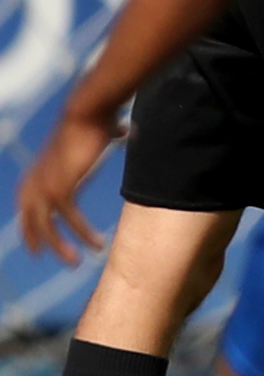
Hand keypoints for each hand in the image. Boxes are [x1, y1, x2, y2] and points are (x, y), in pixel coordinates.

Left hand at [16, 103, 117, 260]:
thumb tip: (126, 130)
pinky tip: (95, 244)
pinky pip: (69, 220)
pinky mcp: (60, 189)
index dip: (30, 229)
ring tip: (76, 261)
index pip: (25, 208)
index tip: (37, 248)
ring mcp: (44, 187)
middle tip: (57, 259)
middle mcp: (34, 183)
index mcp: (36, 174)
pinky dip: (82, 233)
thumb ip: (107, 137)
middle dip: (42, 243)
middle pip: (31, 222)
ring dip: (61, 246)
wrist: (86, 113)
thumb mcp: (93, 136)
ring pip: (47, 226)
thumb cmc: (93, 120)